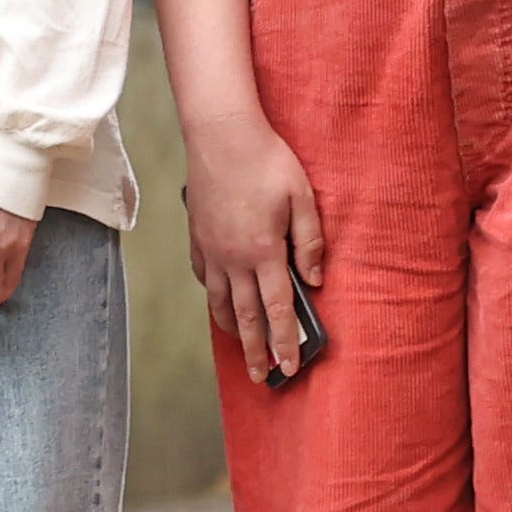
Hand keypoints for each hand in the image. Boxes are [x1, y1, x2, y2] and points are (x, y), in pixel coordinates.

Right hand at [183, 114, 328, 381]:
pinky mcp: (197, 237)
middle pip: (246, 316)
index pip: (277, 309)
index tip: (289, 368)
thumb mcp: (302, 198)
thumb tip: (314, 280)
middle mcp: (234, 257)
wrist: (220, 133)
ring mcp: (211, 249)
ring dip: (233, 329)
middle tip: (262, 378)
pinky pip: (206, 278)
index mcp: (264, 251)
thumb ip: (311, 242)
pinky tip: (221, 301)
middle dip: (256, 350)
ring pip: (220, 302)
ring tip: (242, 348)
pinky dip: (215, 297)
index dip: (284, 343)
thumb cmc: (267, 161)